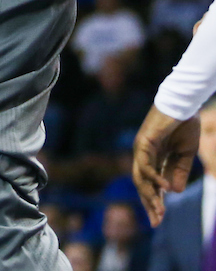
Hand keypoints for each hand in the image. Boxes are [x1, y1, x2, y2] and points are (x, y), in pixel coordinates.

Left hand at [132, 106, 199, 225]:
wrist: (184, 104)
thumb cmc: (185, 125)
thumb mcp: (185, 154)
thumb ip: (179, 171)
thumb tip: (173, 192)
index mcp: (154, 157)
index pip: (150, 184)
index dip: (154, 201)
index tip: (159, 219)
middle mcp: (144, 154)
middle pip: (142, 184)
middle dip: (149, 203)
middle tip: (157, 222)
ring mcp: (142, 148)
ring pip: (141, 177)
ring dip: (150, 195)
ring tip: (160, 210)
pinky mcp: (144, 141)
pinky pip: (145, 164)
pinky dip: (153, 177)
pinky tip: (164, 187)